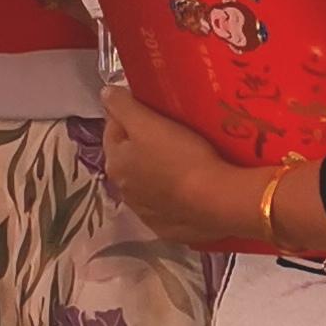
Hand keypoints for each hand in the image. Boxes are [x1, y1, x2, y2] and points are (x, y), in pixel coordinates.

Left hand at [96, 87, 245, 246]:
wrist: (219, 203)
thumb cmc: (183, 157)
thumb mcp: (149, 123)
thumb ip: (122, 105)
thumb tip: (105, 94)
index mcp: (115, 162)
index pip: (113, 129)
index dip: (130, 115)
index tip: (152, 109)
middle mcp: (124, 190)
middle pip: (130, 159)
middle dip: (144, 147)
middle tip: (172, 136)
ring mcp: (147, 214)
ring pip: (149, 185)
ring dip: (159, 174)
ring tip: (185, 164)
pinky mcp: (171, 231)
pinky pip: (169, 208)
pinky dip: (175, 198)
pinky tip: (191, 192)